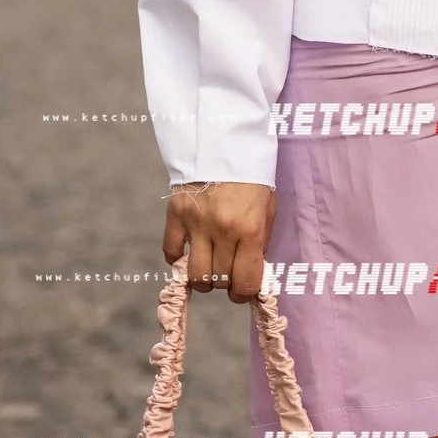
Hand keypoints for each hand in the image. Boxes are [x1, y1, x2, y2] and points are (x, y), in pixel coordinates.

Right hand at [163, 180, 275, 299]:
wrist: (224, 144)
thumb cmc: (251, 180)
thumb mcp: (267, 211)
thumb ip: (259, 244)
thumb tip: (251, 276)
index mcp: (249, 230)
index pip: (245, 282)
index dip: (244, 293)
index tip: (243, 290)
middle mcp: (222, 230)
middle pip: (219, 281)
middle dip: (225, 283)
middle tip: (229, 271)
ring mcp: (195, 223)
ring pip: (194, 276)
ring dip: (202, 278)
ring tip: (209, 267)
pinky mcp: (175, 215)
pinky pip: (169, 253)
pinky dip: (177, 260)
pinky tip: (188, 251)